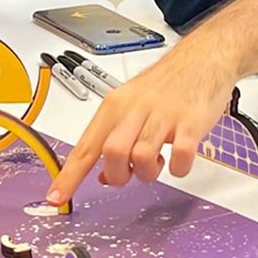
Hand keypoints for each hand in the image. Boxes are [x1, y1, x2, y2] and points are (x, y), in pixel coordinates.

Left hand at [47, 44, 239, 205]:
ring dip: (148, 172)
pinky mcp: (191, 122)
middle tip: (130, 173)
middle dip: (119, 174)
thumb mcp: (131, 107)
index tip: (56, 197)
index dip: (69, 176)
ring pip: (142, 155)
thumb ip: (115, 139)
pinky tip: (179, 161)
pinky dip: (178, 168)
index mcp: (115, 106)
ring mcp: (164, 115)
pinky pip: (180, 156)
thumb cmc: (165, 85)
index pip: (85, 147)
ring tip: (156, 163)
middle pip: (112, 152)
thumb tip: (104, 175)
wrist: (202, 59)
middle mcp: (136, 108)